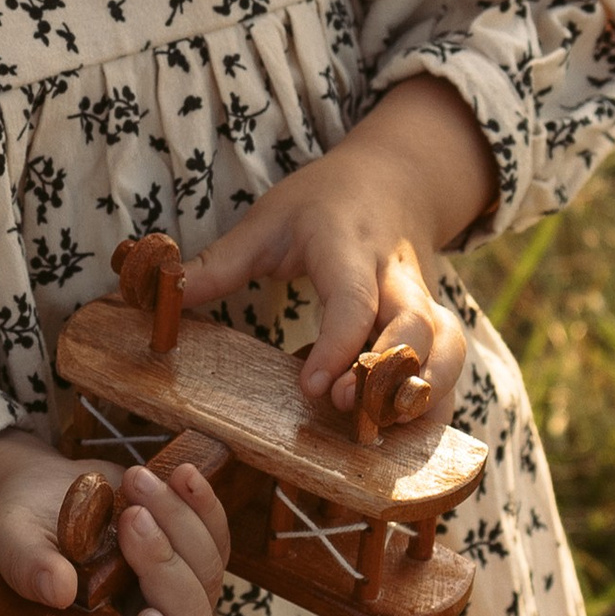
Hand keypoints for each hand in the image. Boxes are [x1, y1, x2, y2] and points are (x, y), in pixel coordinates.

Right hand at [0, 430, 230, 615]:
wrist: (39, 491)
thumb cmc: (19, 531)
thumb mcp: (10, 545)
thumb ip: (28, 570)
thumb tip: (58, 589)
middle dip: (165, 568)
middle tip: (130, 519)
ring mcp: (174, 594)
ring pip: (208, 573)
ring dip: (180, 524)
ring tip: (135, 481)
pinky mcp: (191, 552)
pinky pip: (217, 536)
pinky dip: (203, 505)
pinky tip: (181, 473)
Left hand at [177, 74, 496, 426]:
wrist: (393, 179)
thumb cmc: (321, 203)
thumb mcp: (266, 220)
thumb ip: (217, 263)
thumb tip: (161, 295)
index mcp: (348, 246)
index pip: (353, 299)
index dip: (338, 345)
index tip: (313, 388)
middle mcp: (397, 276)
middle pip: (419, 324)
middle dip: (393, 373)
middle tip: (350, 410)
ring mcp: (425, 301)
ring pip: (449, 348)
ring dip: (426, 394)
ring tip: (385, 432)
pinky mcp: (437, 324)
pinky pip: (453, 368)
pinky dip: (439, 403)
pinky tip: (406, 435)